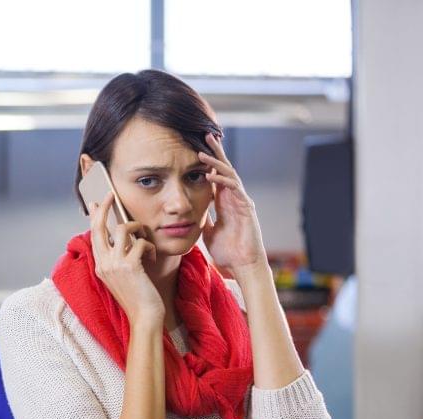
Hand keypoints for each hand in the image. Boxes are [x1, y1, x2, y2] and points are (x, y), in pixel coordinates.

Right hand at [89, 191, 163, 325]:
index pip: (93, 235)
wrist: (144, 317)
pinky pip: (140, 243)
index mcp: (100, 266)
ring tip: (145, 237)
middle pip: (98, 227)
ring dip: (137, 228)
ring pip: (121, 229)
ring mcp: (114, 265)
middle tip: (111, 195)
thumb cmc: (138, 298)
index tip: (95, 204)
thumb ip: (118, 259)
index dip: (94, 217)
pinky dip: (150, 246)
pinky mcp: (129, 266)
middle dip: (105, 208)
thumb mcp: (122, 277)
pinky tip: (153, 256)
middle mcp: (103, 264)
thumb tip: (121, 239)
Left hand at [199, 133, 267, 276]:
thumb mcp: (209, 232)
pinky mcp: (246, 208)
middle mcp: (234, 198)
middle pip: (225, 169)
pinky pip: (234, 189)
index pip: (216, 176)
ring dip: (216, 162)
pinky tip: (211, 174)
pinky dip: (222, 181)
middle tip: (206, 135)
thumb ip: (204, 220)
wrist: (243, 265)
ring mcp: (241, 201)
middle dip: (216, 152)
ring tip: (202, 151)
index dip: (209, 162)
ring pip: (229, 175)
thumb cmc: (228, 251)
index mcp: (225, 202)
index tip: (197, 148)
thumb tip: (192, 215)